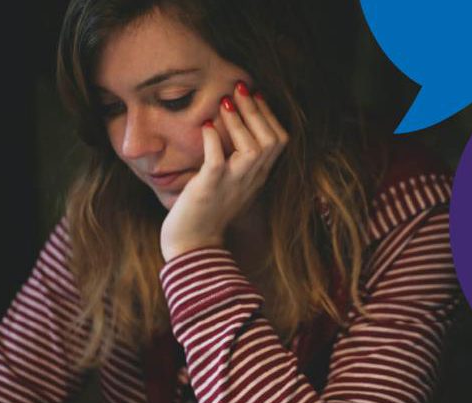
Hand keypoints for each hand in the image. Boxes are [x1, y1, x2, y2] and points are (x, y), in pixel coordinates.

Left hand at [160, 82, 288, 261]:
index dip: (269, 115)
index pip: (279, 141)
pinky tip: (207, 127)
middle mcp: (251, 180)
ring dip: (240, 121)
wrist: (192, 246)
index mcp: (258, 177)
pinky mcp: (210, 188)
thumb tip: (226, 127)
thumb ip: (235, 161)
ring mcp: (232, 184)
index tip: (255, 95)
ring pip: (253, 148)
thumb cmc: (206, 213)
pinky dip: (214, 141)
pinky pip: (218, 161)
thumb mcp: (229, 184)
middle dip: (256, 109)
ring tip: (224, 101)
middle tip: (240, 86)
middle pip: (271, 140)